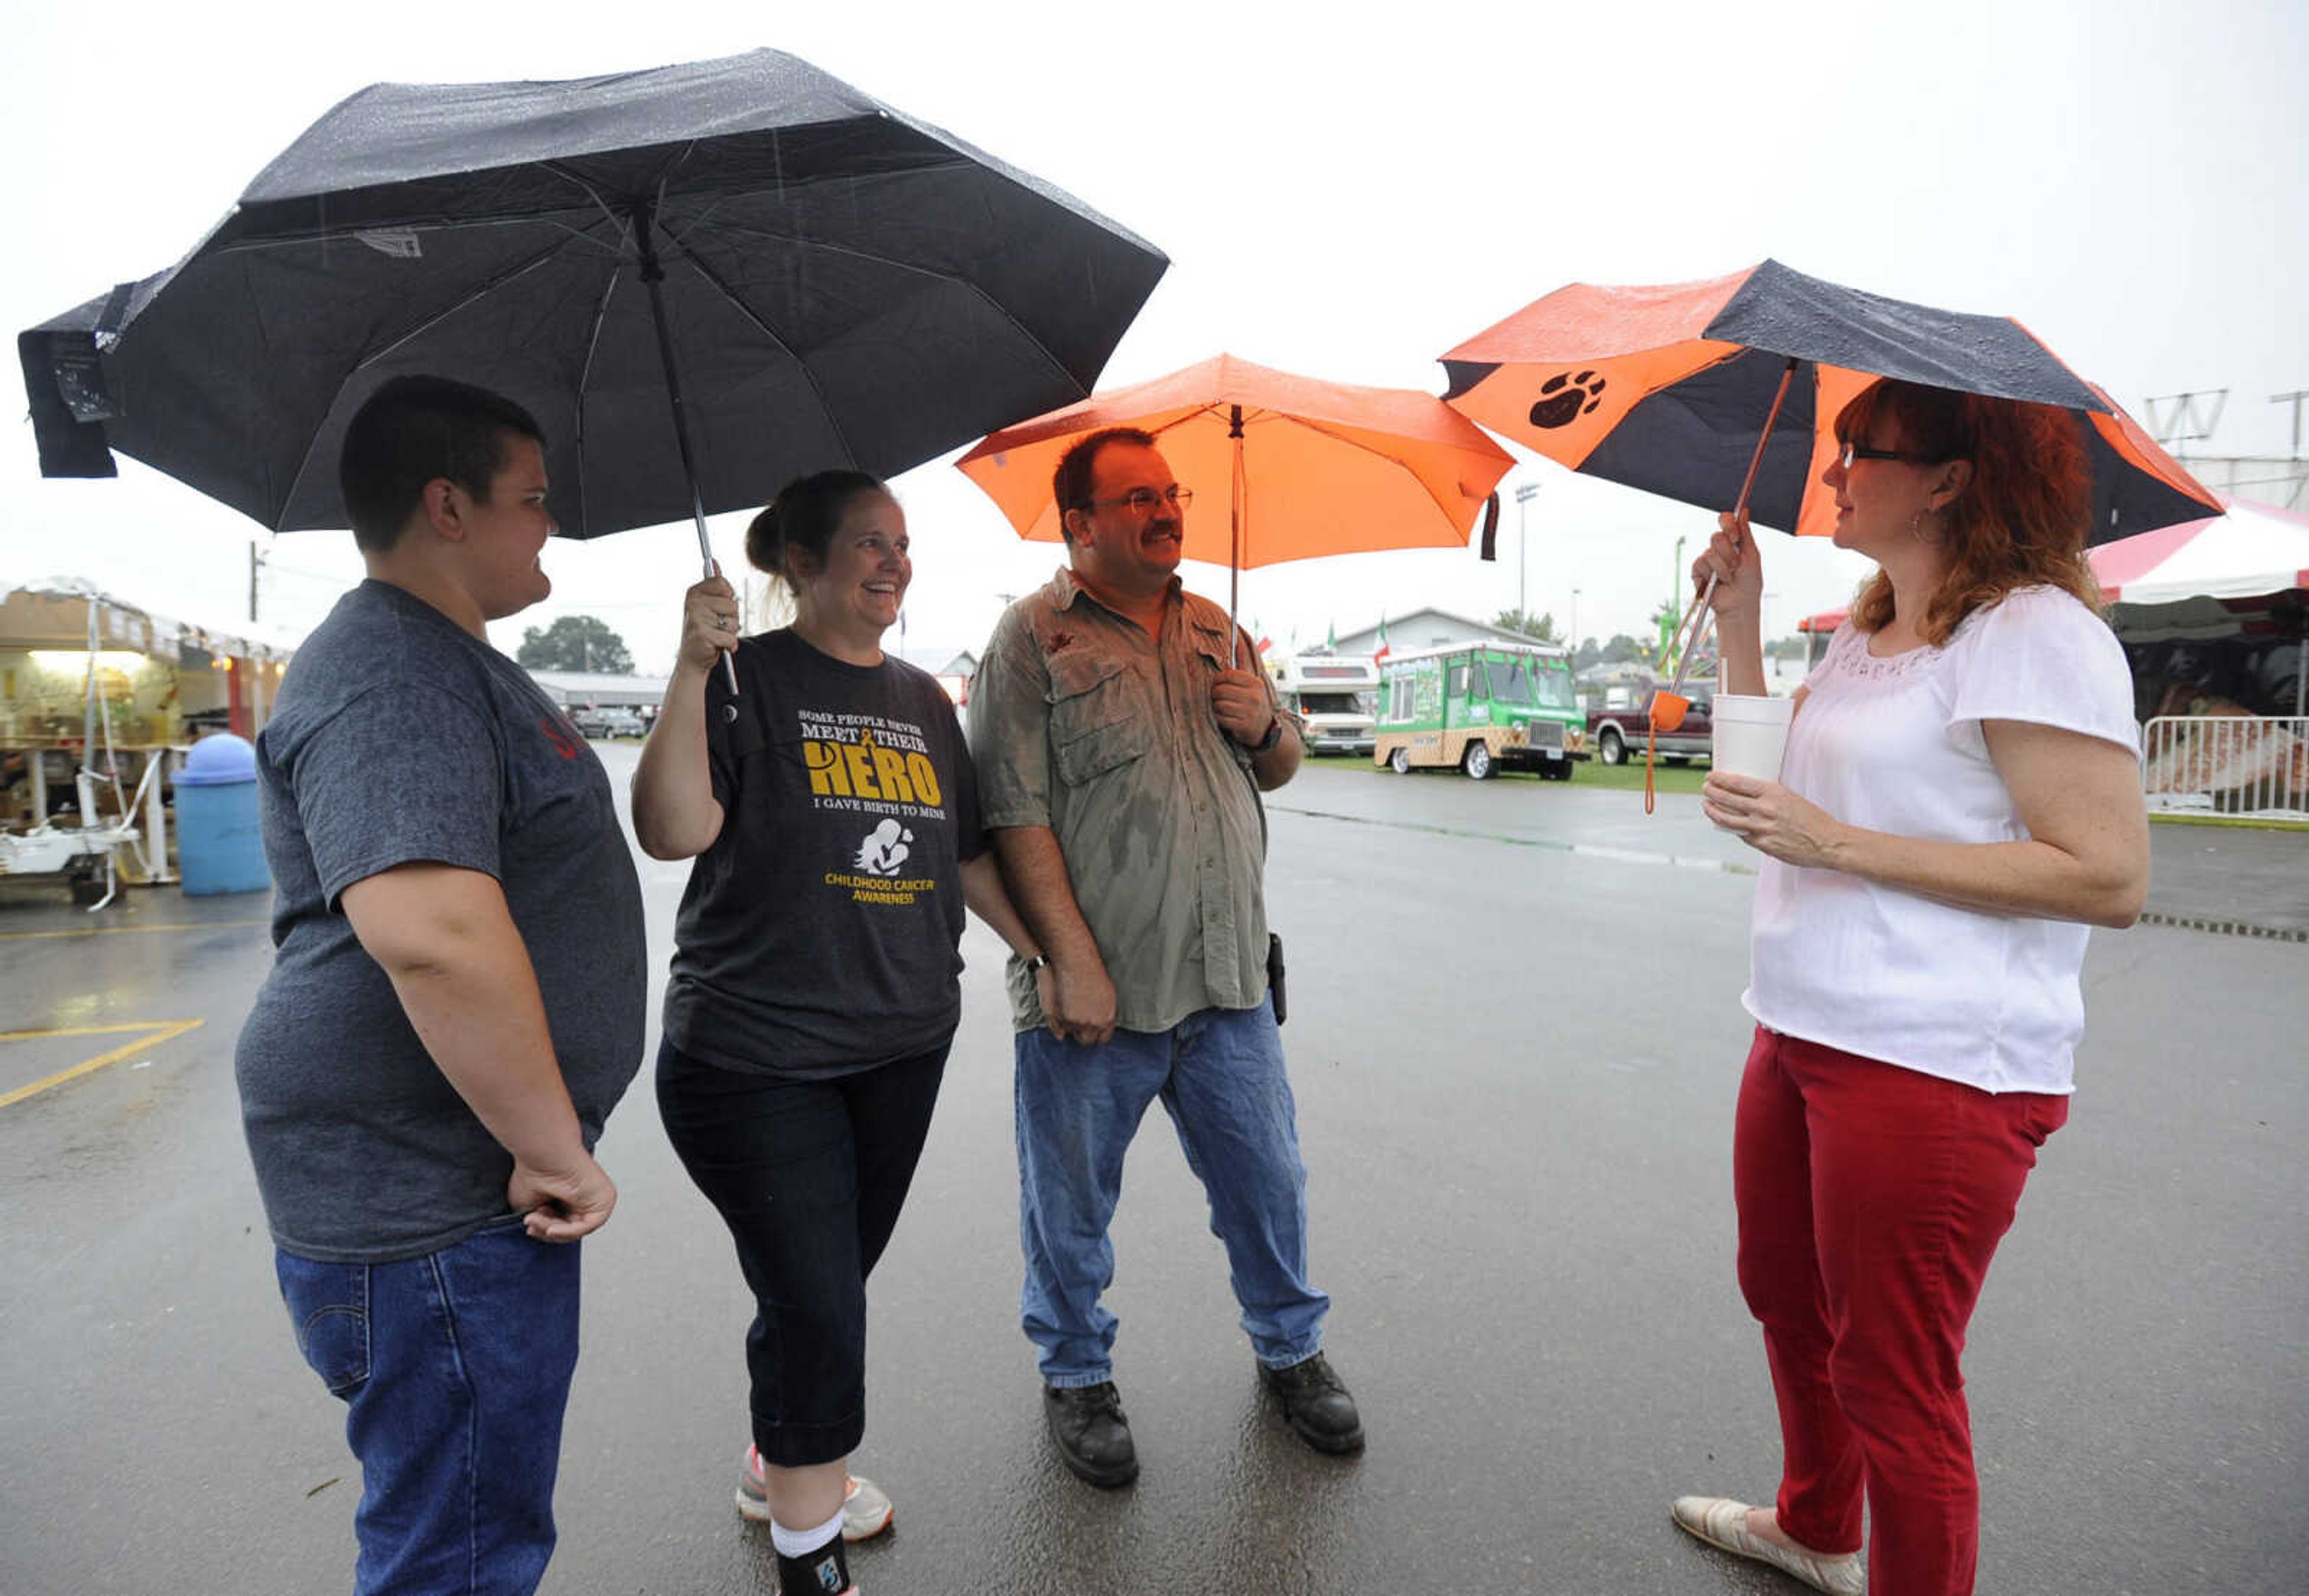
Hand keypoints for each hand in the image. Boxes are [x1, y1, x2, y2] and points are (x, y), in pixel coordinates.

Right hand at [510, 1150, 617, 1242]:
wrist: (543, 1153)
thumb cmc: (533, 1171)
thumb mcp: (531, 1206)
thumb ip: (541, 1221)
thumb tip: (544, 1232)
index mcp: (570, 1196)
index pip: (562, 1223)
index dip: (544, 1229)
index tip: (528, 1225)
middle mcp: (585, 1196)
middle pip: (569, 1228)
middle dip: (546, 1229)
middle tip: (530, 1222)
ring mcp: (596, 1198)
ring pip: (576, 1229)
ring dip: (552, 1229)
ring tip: (535, 1218)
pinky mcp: (604, 1200)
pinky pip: (588, 1225)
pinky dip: (568, 1231)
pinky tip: (551, 1228)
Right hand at [676, 566, 739, 674]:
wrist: (692, 660)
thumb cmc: (703, 632)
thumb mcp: (707, 605)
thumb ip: (713, 585)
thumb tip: (714, 562)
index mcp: (694, 593)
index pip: (723, 584)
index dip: (728, 598)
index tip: (718, 608)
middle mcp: (693, 603)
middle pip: (733, 604)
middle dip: (731, 618)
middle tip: (717, 626)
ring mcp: (697, 619)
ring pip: (733, 621)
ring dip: (730, 632)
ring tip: (716, 636)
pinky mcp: (703, 635)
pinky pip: (731, 637)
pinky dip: (729, 645)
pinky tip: (717, 646)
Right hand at [1044, 956, 1116, 1046]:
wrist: (1076, 962)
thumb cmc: (1091, 974)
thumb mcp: (1106, 995)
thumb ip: (1101, 1015)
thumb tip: (1093, 1025)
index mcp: (1108, 1018)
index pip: (1103, 1038)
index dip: (1095, 1034)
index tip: (1090, 1029)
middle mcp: (1096, 1023)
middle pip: (1087, 1041)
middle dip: (1082, 1034)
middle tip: (1078, 1023)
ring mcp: (1080, 1023)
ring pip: (1073, 1034)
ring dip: (1070, 1026)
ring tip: (1069, 1010)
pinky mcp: (1066, 1019)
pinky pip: (1061, 1030)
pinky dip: (1059, 1023)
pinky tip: (1061, 1008)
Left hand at [1211, 669, 1274, 746]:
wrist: (1264, 727)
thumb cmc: (1252, 700)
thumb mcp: (1251, 682)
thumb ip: (1243, 663)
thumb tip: (1240, 642)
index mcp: (1256, 683)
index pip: (1229, 675)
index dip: (1218, 678)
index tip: (1216, 682)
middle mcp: (1255, 697)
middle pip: (1222, 690)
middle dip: (1214, 693)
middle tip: (1216, 696)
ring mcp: (1250, 712)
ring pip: (1220, 705)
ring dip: (1215, 706)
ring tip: (1218, 705)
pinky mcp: (1244, 726)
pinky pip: (1222, 718)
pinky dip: (1218, 717)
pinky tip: (1222, 715)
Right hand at [1693, 510, 1763, 625]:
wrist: (1740, 604)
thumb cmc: (1749, 583)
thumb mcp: (1752, 555)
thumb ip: (1746, 533)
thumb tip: (1744, 511)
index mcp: (1733, 541)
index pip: (1725, 521)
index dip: (1728, 524)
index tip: (1736, 537)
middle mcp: (1718, 548)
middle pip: (1717, 536)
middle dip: (1730, 552)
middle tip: (1736, 564)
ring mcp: (1707, 559)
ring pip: (1710, 552)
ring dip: (1723, 567)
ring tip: (1729, 578)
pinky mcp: (1697, 571)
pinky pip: (1701, 563)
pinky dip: (1713, 573)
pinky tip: (1718, 582)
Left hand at [1702, 770, 1844, 868]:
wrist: (1827, 842)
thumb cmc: (1813, 820)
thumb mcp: (1791, 797)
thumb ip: (1768, 796)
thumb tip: (1748, 794)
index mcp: (1773, 793)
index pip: (1738, 783)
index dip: (1720, 779)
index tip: (1712, 776)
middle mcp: (1765, 809)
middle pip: (1727, 799)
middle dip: (1711, 792)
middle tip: (1706, 788)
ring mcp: (1761, 828)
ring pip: (1727, 818)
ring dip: (1713, 810)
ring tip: (1707, 805)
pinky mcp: (1762, 844)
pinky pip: (1740, 834)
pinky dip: (1731, 827)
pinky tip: (1725, 823)